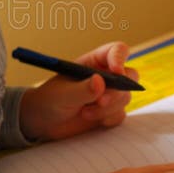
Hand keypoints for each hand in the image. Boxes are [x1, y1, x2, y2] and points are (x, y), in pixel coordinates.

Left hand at [19, 42, 138, 140]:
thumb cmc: (50, 99)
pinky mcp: (109, 112)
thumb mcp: (62, 94)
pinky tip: (91, 120)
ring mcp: (109, 94)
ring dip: (108, 108)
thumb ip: (82, 89)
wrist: (43, 121)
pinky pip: (120, 114)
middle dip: (118, 90)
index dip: (120, 58)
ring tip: (85, 113)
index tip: (116, 72)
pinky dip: (109, 118)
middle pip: (129, 76)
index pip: (117, 51)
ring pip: (125, 97)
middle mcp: (105, 76)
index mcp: (94, 62)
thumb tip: (100, 82)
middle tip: (100, 102)